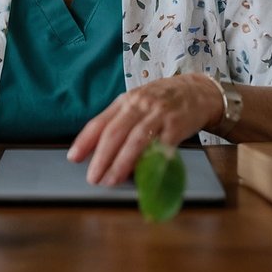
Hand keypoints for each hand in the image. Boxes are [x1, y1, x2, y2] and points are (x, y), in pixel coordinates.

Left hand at [67, 74, 220, 186]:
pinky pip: (162, 146)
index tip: (73, 158)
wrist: (198, 91)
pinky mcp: (177, 126)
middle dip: (101, 157)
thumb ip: (120, 122)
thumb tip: (97, 150)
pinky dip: (151, 162)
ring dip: (121, 163)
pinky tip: (143, 175)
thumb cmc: (163, 100)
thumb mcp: (138, 103)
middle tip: (92, 177)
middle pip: (115, 132)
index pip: (100, 121)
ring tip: (111, 180)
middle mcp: (140, 105)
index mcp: (126, 101)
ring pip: (136, 140)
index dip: (85, 141)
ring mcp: (159, 114)